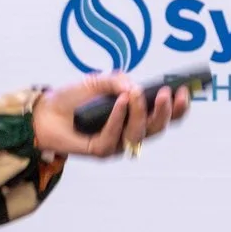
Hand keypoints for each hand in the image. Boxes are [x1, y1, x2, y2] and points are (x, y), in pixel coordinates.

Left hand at [31, 73, 189, 158]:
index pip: (164, 116)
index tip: (185, 91)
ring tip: (135, 94)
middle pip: (157, 128)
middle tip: (167, 94)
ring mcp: (116, 143)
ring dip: (139, 112)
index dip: (178, 107)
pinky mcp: (100, 150)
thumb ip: (118, 81)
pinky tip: (120, 102)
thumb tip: (136, 88)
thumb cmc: (73, 97)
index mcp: (135, 115)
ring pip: (137, 134)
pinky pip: (114, 137)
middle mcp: (129, 131)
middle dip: (165, 111)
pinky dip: (118, 118)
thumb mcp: (98, 81)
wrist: (45, 111)